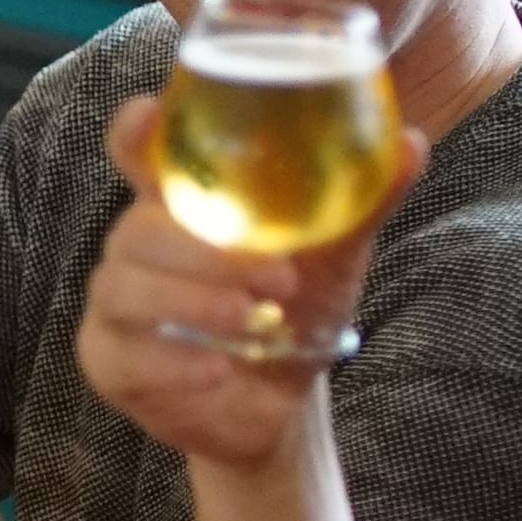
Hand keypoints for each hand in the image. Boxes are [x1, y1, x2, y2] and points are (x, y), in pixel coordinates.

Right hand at [73, 96, 416, 470]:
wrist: (279, 402)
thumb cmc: (295, 310)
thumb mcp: (333, 254)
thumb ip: (361, 202)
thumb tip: (412, 144)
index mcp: (181, 203)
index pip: (136, 151)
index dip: (134, 132)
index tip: (149, 119)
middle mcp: (138, 244)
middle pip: (137, 227)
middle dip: (205, 252)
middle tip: (277, 277)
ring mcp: (117, 302)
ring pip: (125, 285)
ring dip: (191, 301)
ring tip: (249, 320)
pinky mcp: (110, 359)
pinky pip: (127, 352)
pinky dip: (175, 361)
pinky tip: (218, 368)